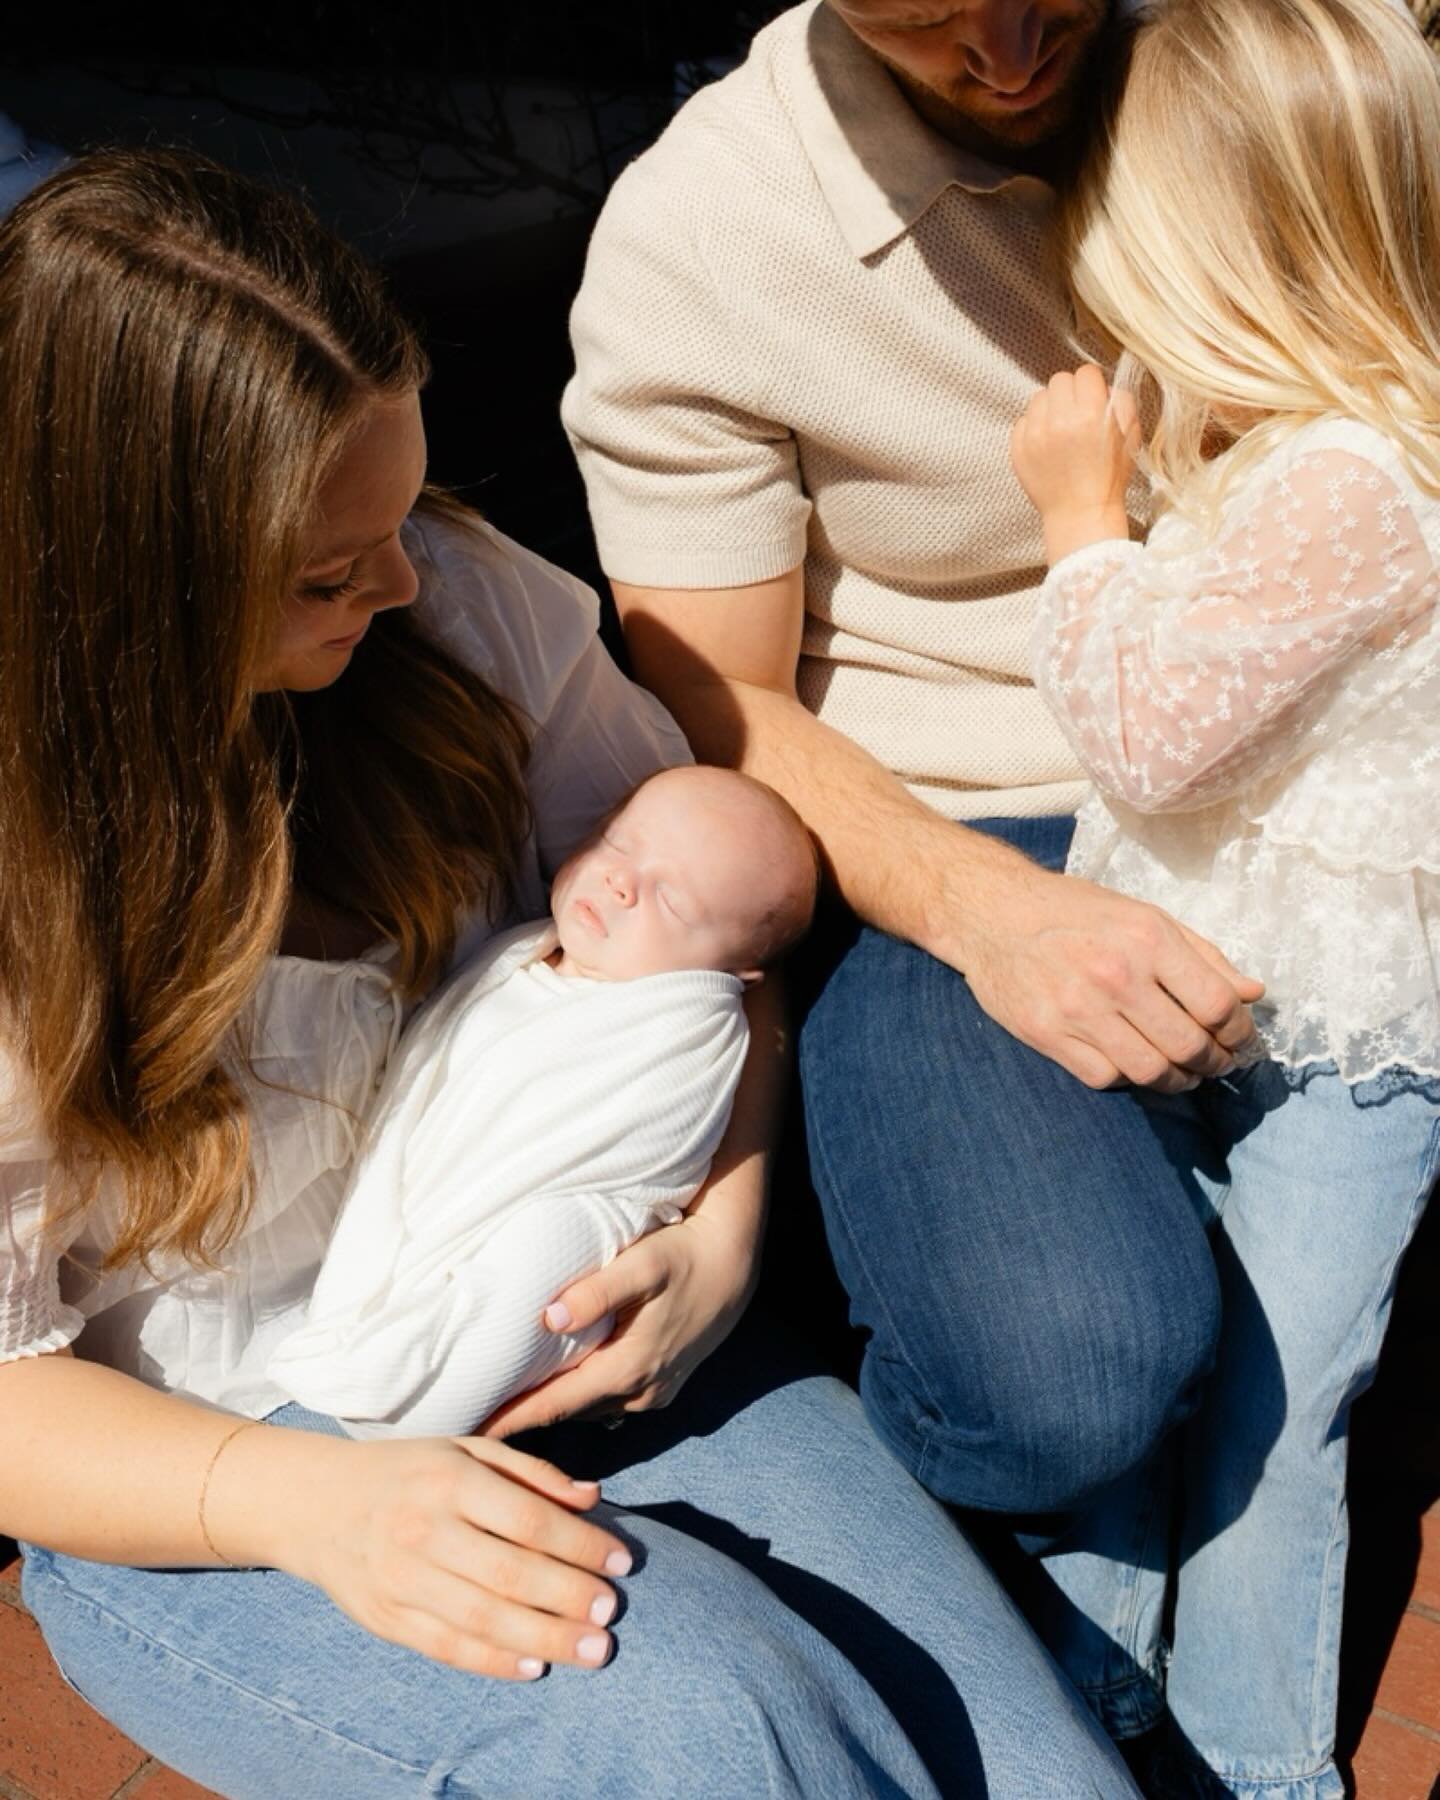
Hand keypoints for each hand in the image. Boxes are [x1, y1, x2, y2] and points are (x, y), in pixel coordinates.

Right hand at [261, 1431, 633, 1680]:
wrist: (316, 1504)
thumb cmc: (409, 1472)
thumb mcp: (466, 1450)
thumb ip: (531, 1472)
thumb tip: (592, 1498)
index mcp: (449, 1479)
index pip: (527, 1518)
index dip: (579, 1543)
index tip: (623, 1561)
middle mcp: (424, 1529)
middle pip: (510, 1572)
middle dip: (570, 1596)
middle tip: (613, 1613)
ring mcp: (402, 1578)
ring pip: (483, 1618)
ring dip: (545, 1637)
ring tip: (593, 1650)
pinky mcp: (386, 1618)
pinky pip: (446, 1647)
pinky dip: (493, 1661)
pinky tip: (535, 1667)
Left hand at [481, 1205, 755, 1436]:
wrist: (735, 1261)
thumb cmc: (684, 1255)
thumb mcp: (643, 1264)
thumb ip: (597, 1292)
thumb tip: (549, 1317)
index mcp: (629, 1368)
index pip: (556, 1406)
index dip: (512, 1421)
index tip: (470, 1432)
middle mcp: (640, 1392)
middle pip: (569, 1414)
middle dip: (525, 1418)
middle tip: (476, 1418)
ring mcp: (654, 1394)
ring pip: (589, 1411)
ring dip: (554, 1409)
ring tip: (509, 1405)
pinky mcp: (663, 1387)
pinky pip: (610, 1404)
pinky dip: (582, 1399)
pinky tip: (561, 1388)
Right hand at [955, 858, 1263, 1092]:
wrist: (992, 913)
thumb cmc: (1075, 911)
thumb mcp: (1144, 917)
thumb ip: (1202, 956)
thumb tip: (1253, 994)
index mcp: (1148, 938)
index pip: (1216, 1005)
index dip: (1239, 1031)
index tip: (1240, 1038)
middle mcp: (1115, 974)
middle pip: (1188, 1045)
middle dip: (1215, 1062)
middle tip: (1217, 1062)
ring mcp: (1078, 1008)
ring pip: (1150, 1071)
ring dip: (1177, 1080)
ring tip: (1181, 1072)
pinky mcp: (1046, 1033)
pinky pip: (1105, 1077)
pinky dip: (1127, 1078)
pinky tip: (1132, 1063)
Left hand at [1010, 364, 1139, 563]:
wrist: (1080, 513)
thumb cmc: (1108, 477)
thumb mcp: (1130, 435)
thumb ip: (1122, 401)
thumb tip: (1105, 385)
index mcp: (1091, 414)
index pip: (1085, 373)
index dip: (1092, 384)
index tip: (1094, 398)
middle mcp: (1059, 420)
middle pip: (1060, 380)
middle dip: (1071, 393)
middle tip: (1078, 413)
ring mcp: (1035, 434)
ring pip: (1039, 397)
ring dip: (1051, 407)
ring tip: (1061, 428)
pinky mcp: (1018, 447)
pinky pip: (1023, 419)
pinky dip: (1035, 427)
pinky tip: (1048, 444)